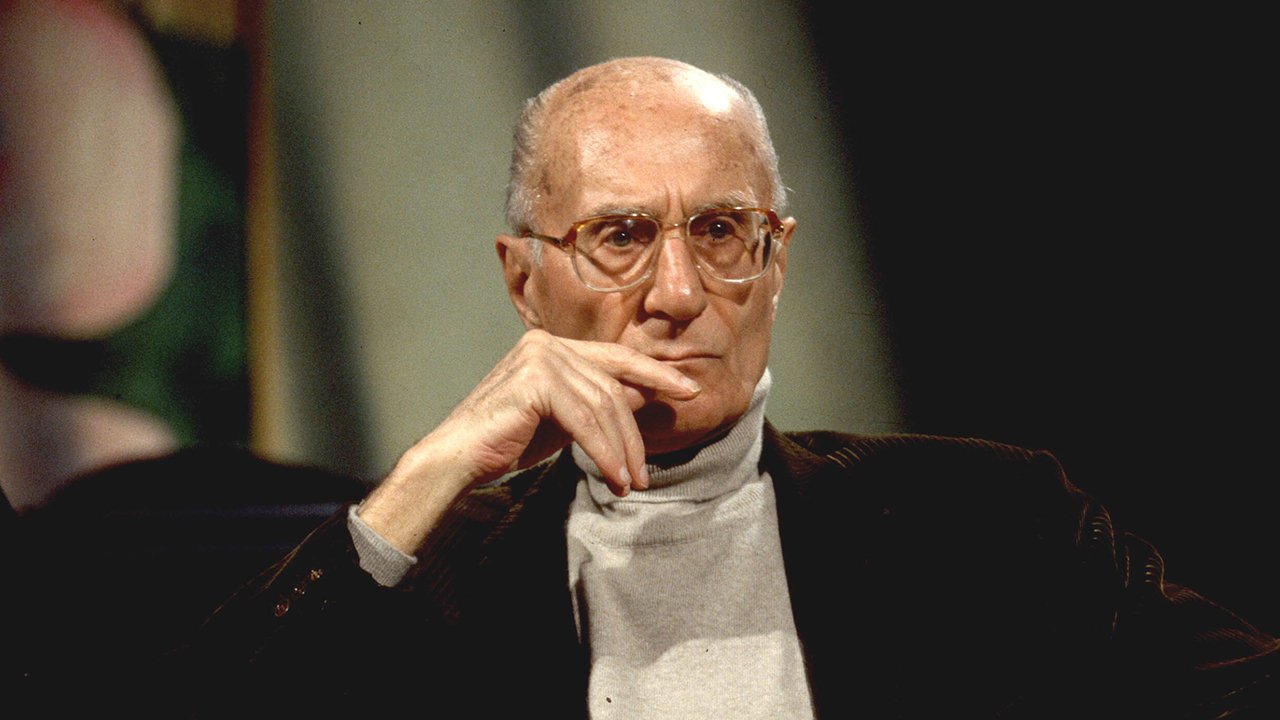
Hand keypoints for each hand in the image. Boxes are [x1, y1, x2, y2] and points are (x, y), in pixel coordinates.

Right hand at [357, 329, 700, 553]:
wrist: (456, 460)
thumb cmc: (505, 442)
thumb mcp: (562, 420)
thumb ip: (595, 404)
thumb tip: (641, 397)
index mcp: (552, 345)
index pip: (616, 357)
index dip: (655, 374)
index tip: (689, 390)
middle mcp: (546, 344)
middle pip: (612, 387)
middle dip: (634, 434)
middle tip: (646, 473)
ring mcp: (539, 358)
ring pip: (603, 405)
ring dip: (622, 451)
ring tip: (630, 484)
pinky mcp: (535, 382)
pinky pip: (586, 421)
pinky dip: (604, 452)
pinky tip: (614, 477)